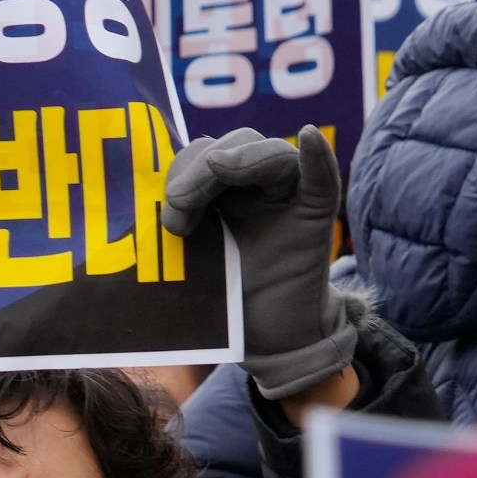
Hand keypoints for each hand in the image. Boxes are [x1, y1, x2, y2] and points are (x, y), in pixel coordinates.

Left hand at [160, 126, 357, 409]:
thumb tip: (154, 204)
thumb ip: (175, 227)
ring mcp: (288, 197)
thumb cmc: (223, 300)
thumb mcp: (189, 259)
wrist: (266, 338)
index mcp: (221, 190)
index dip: (183, 168)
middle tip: (180, 201)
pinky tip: (308, 138)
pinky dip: (318, 156)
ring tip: (219, 170)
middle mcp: (255, 186)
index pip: (203, 153)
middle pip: (235, 146)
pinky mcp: (315, 215)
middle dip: (203, 167)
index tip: (168, 204)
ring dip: (242, 159)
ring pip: (271, 153)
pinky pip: (321, 179)